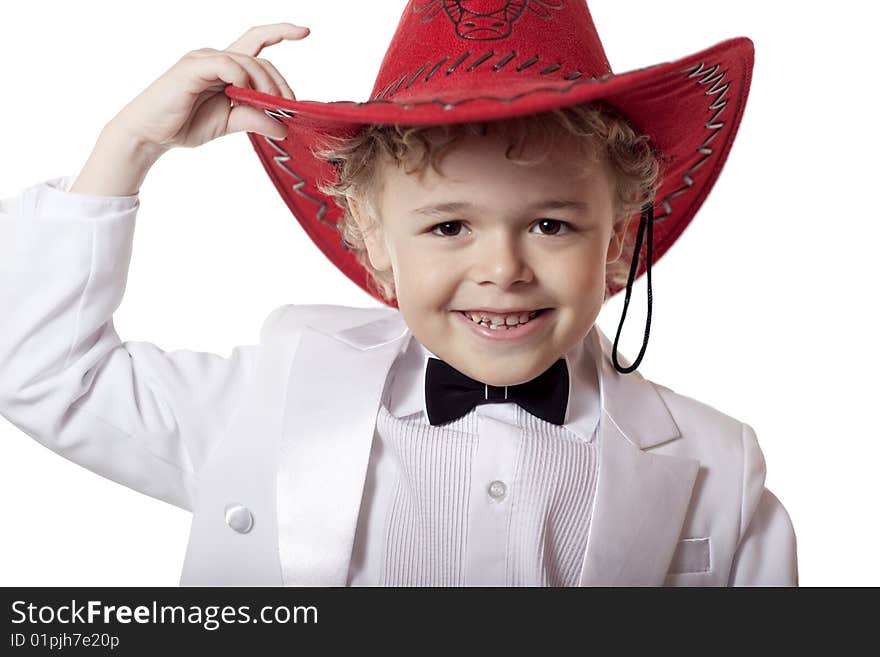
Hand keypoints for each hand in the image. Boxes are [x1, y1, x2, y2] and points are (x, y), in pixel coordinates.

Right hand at [110, 23, 306, 156]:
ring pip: (248, 63)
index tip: (305, 31)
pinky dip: (241, 79)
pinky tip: (243, 95)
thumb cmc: (186, 124)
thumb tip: (284, 126)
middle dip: (279, 83)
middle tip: (287, 107)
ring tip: (270, 108)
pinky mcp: (192, 67)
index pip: (257, 41)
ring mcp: (204, 60)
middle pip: (260, 59)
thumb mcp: (230, 122)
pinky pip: (227, 65)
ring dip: (265, 86)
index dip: (281, 32)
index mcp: (226, 67)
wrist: (151, 134)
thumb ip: (256, 119)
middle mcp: (216, 58)